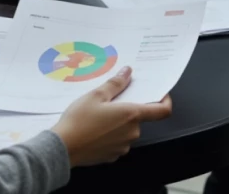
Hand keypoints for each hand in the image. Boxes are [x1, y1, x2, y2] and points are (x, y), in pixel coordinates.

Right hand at [51, 67, 172, 166]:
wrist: (63, 148)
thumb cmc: (79, 120)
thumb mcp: (96, 95)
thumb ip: (115, 84)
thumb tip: (128, 72)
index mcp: (131, 116)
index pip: (162, 111)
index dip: (165, 101)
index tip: (161, 94)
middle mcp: (132, 133)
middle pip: (138, 118)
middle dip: (127, 109)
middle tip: (109, 101)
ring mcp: (123, 146)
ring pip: (127, 130)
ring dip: (118, 122)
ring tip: (97, 116)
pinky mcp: (112, 156)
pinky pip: (117, 141)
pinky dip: (110, 134)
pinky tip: (94, 130)